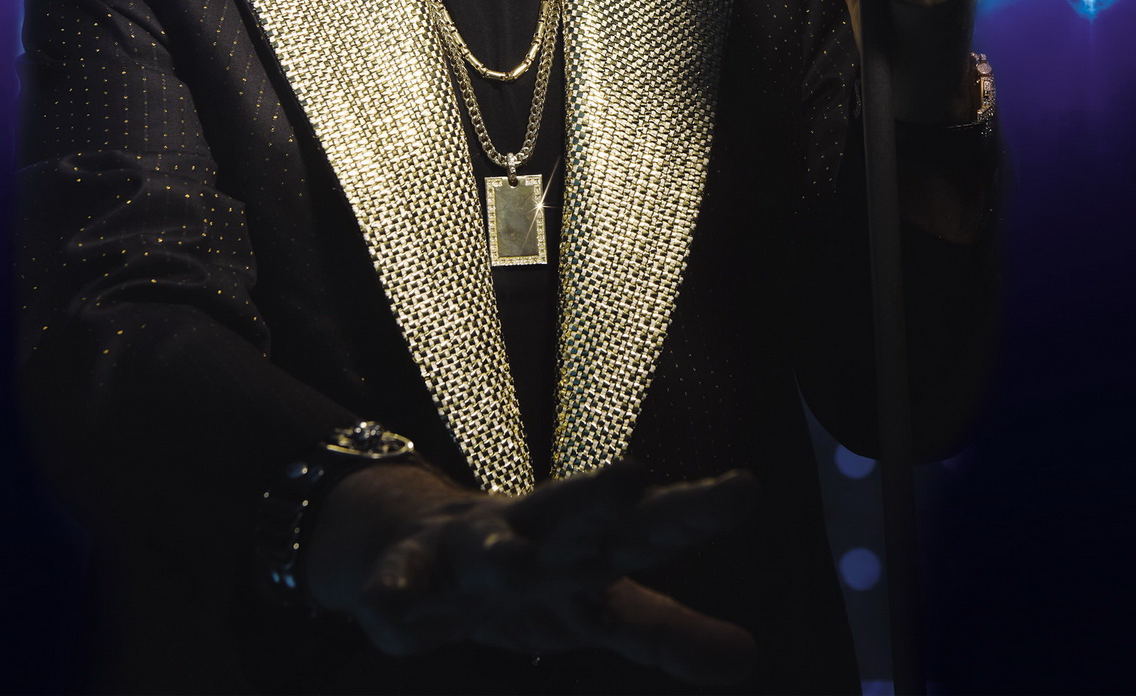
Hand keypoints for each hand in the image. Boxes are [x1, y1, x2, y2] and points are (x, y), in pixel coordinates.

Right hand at [305, 459, 759, 684]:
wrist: (422, 546)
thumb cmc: (534, 577)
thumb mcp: (601, 610)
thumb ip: (667, 632)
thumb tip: (746, 657)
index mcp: (589, 542)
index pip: (651, 528)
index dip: (694, 511)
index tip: (745, 489)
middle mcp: (536, 531)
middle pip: (572, 510)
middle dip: (597, 496)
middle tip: (632, 477)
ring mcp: (470, 548)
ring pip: (487, 547)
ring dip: (499, 556)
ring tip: (512, 571)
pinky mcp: (410, 573)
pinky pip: (400, 584)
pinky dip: (394, 593)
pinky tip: (389, 607)